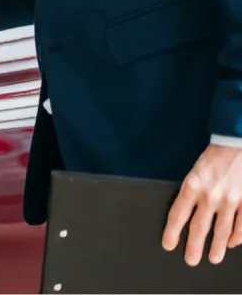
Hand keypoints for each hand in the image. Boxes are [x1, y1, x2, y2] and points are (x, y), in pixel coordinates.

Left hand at [163, 143, 241, 264]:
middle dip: (194, 247)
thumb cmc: (212, 159)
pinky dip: (237, 236)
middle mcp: (210, 196)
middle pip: (199, 228)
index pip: (178, 215)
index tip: (168, 245)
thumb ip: (191, 194)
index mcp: (192, 186)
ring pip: (222, 230)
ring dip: (217, 247)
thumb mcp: (194, 173)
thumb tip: (187, 216)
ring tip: (213, 258)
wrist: (235, 143)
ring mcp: (231, 199)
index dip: (172, 233)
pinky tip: (232, 244)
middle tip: (190, 261)